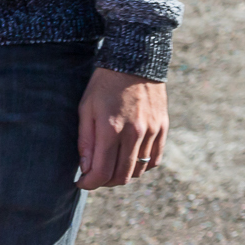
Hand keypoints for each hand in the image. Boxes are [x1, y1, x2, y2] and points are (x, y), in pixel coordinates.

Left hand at [78, 69, 166, 188]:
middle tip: (95, 177)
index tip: (82, 183)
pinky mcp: (162, 128)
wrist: (134, 60)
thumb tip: (86, 169)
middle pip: (121, 176)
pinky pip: (154, 160)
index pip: (101, 171)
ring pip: (138, 171)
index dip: (90, 183)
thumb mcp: (86, 107)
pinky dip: (142, 166)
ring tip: (111, 166)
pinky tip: (130, 159)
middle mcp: (134, 133)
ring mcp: (151, 131)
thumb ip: (86, 140)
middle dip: (105, 182)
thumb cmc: (104, 84)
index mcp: (111, 128)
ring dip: (123, 175)